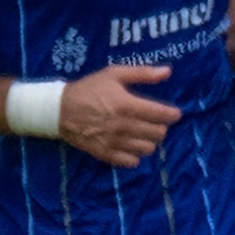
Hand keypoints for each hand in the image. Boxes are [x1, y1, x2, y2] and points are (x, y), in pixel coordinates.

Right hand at [59, 65, 179, 167]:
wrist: (60, 110)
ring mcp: (115, 142)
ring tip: (144, 133)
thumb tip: (167, 72)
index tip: (175, 113)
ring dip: (150, 141)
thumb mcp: (114, 74)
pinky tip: (132, 146)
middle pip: (157, 134)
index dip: (172, 115)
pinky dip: (135, 156)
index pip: (160, 114)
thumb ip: (142, 73)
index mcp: (127, 105)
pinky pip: (130, 162)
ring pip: (147, 149)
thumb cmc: (89, 89)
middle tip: (156, 122)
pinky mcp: (106, 154)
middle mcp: (124, 126)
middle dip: (161, 127)